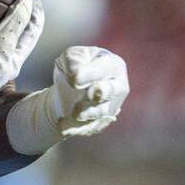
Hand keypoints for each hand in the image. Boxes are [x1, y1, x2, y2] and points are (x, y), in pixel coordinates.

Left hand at [6, 46, 129, 154]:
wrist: (66, 90)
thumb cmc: (73, 68)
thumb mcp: (69, 57)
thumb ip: (73, 60)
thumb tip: (76, 76)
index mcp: (113, 64)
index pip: (105, 68)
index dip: (91, 74)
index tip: (75, 80)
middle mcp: (118, 86)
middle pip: (113, 90)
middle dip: (103, 92)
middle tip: (91, 94)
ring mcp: (113, 106)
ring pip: (103, 112)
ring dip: (89, 113)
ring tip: (75, 113)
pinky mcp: (103, 123)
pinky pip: (92, 127)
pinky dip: (79, 127)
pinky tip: (66, 127)